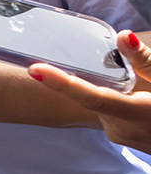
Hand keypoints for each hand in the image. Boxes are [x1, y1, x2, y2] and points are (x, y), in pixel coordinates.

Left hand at [30, 30, 150, 152]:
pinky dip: (111, 99)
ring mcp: (120, 136)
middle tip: (64, 62)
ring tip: (129, 84)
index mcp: (136, 113)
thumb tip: (123, 36)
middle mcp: (121, 129)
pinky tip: (129, 94)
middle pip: (91, 97)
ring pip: (98, 104)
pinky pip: (106, 112)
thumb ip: (145, 60)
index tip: (34, 70)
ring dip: (104, 90)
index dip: (60, 82)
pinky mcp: (121, 137)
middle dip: (83, 78)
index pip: (90, 97)